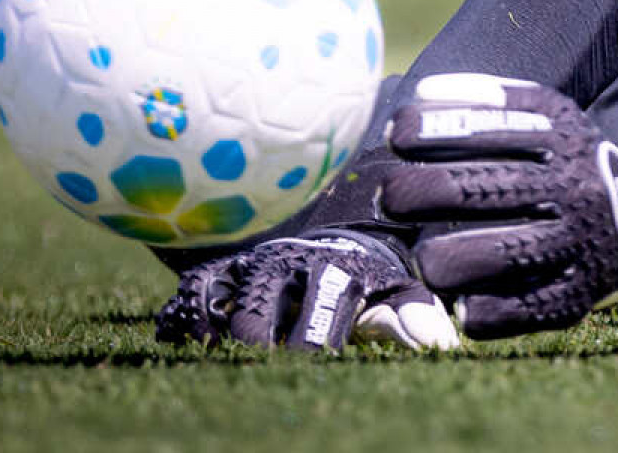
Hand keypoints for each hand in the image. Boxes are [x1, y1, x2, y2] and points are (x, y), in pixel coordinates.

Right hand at [153, 230, 459, 351]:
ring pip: (216, 295)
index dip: (313, 347)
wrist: (332, 245)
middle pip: (259, 307)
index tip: (311, 371)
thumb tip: (440, 346)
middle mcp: (288, 263)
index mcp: (335, 271)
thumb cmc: (366, 283)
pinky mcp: (220, 271)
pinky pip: (189, 291)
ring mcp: (250, 266)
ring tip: (214, 362)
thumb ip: (414, 318)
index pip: (320, 312)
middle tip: (259, 372)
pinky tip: (178, 345)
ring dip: (212, 332)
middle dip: (256, 343)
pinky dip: (180, 317)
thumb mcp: (395, 294)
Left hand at [381, 73, 617, 338]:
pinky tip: (458, 301)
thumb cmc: (569, 164)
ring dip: (442, 256)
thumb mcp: (551, 119)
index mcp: (564, 139)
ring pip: (498, 253)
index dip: (432, 130)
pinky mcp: (575, 294)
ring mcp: (577, 243)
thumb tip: (423, 94)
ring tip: (421, 255)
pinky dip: (481, 308)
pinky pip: (520, 309)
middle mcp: (573, 188)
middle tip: (391, 197)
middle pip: (482, 189)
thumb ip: (494, 102)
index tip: (395, 134)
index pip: (488, 128)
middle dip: (420, 192)